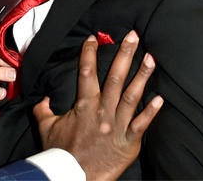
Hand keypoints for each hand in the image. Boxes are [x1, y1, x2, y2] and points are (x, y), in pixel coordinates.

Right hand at [34, 31, 162, 179]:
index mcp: (83, 104)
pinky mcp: (128, 141)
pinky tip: (160, 98)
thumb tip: (42, 98)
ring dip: (142, 76)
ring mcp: (116, 125)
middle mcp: (101, 110)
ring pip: (131, 95)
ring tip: (151, 58)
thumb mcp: (45, 127)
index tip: (94, 38)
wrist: (71, 175)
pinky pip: (141, 124)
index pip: (86, 72)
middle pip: (114, 77)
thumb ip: (43, 109)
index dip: (89, 53)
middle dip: (124, 54)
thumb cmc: (59, 152)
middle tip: (133, 36)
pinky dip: (151, 112)